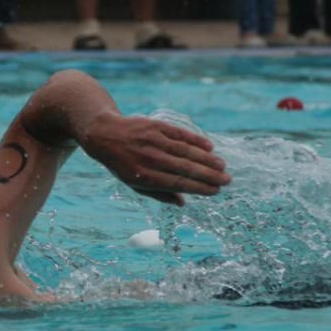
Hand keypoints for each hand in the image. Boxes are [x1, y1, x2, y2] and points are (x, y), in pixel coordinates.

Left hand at [78, 114, 230, 205]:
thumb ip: (159, 194)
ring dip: (206, 159)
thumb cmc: (122, 164)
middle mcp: (150, 159)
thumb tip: (183, 203)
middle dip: (208, 175)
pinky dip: (195, 140)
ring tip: (222, 166)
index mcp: (145, 177)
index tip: (215, 191)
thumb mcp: (134, 184)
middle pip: (185, 168)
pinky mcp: (156, 126)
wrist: (104, 135)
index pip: (178, 184)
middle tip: (226, 180)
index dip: (199, 188)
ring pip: (186, 151)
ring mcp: (153, 141)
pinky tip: (209, 147)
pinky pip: (180, 134)